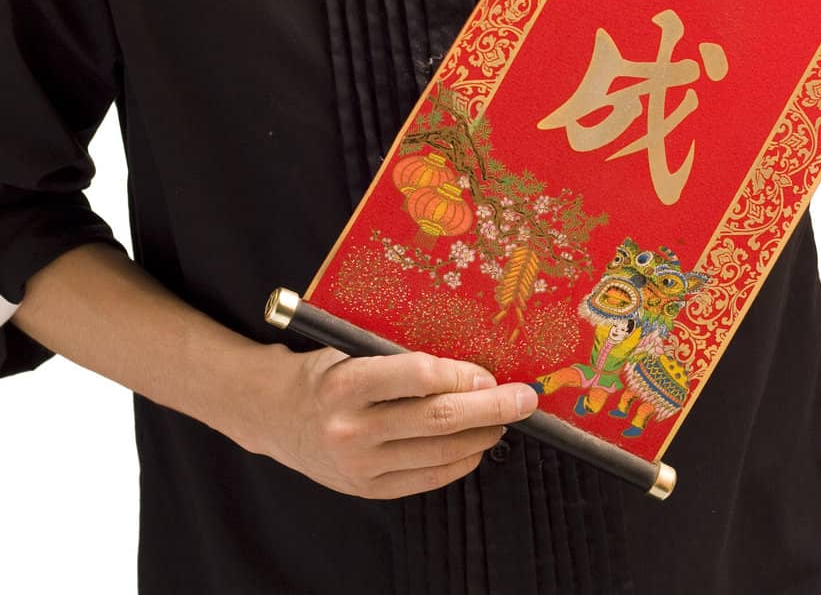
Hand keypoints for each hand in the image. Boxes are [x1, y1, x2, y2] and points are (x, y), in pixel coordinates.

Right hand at [246, 344, 537, 499]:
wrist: (277, 416)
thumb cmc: (325, 372)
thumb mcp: (350, 350)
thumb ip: (397, 355)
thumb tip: (467, 358)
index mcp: (347, 382)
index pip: (417, 376)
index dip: (460, 374)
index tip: (488, 371)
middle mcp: (352, 427)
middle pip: (437, 419)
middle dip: (490, 407)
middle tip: (523, 398)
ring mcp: (360, 464)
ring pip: (438, 453)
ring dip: (482, 436)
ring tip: (505, 420)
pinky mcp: (368, 489)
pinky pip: (426, 479)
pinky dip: (459, 463)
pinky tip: (477, 447)